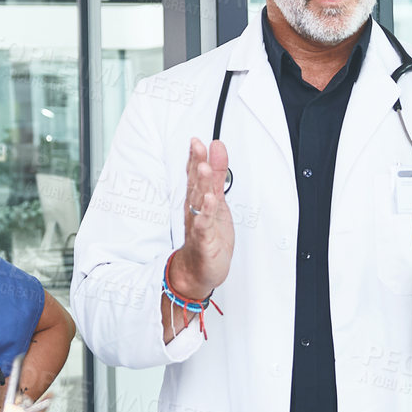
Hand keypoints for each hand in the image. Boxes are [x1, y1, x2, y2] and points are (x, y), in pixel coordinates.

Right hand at [171, 137, 233, 299]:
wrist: (197, 270)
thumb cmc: (208, 236)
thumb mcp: (217, 201)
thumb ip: (218, 174)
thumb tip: (217, 148)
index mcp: (197, 200)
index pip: (194, 175)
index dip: (195, 157)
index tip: (196, 140)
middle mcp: (195, 210)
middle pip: (195, 184)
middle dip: (196, 164)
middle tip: (198, 146)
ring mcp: (198, 224)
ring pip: (198, 202)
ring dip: (200, 185)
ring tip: (203, 168)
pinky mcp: (203, 240)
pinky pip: (203, 225)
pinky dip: (205, 213)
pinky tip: (209, 201)